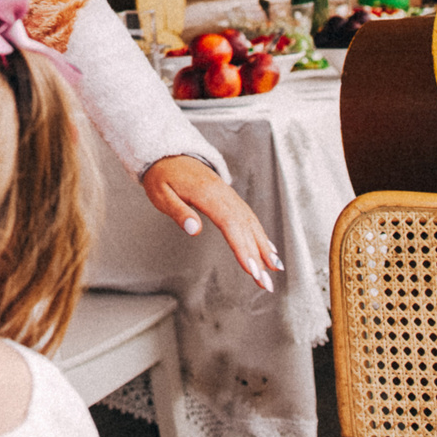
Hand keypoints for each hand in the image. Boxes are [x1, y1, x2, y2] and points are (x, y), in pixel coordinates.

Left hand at [142, 154, 283, 290]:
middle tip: (266, 283)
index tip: (251, 270)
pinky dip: (260, 233)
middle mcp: (223, 194)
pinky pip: (249, 216)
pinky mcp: (229, 197)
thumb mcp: (161, 194)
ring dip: (264, 247)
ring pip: (251, 222)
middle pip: (245, 227)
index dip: (242, 248)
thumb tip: (195, 230)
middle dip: (258, 257)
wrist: (167, 153)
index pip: (230, 224)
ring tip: (275, 270)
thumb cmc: (162, 175)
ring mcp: (229, 195)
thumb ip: (179, 211)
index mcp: (207, 193)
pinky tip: (269, 249)